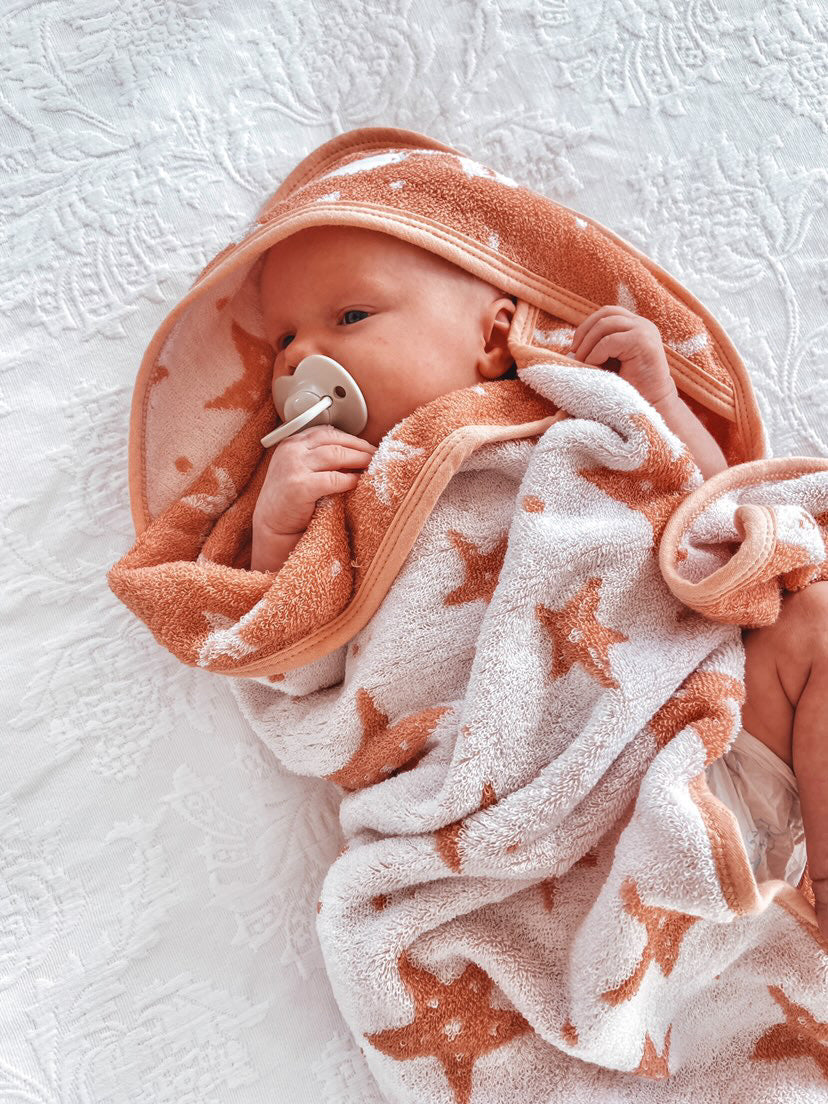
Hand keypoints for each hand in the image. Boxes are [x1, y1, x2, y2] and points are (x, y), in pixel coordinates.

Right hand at [253, 423, 376, 538]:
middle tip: (376, 454)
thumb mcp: (300, 468)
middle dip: (359, 447)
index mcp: (291, 443)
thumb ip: (318, 456)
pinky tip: (359, 483)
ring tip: (373, 465)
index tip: (366, 445)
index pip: (326, 431)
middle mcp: (291, 451)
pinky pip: (333, 479)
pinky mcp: (300, 486)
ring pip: (335, 455)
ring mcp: (294, 467)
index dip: (350, 438)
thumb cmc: (291, 499)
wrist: (272, 525)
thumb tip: (354, 451)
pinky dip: (350, 480)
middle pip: (334, 440)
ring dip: (359, 459)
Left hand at [568, 305, 677, 407]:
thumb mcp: (611, 362)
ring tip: (582, 362)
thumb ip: (597, 349)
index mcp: (636, 326)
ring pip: (605, 324)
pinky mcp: (643, 342)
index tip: (575, 349)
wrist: (652, 405)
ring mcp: (645, 331)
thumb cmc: (630, 387)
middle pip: (605, 314)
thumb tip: (570, 351)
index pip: (607, 313)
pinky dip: (596, 353)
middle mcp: (643, 324)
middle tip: (574, 355)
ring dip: (588, 343)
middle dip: (584, 332)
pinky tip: (594, 367)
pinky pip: (610, 341)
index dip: (587, 326)